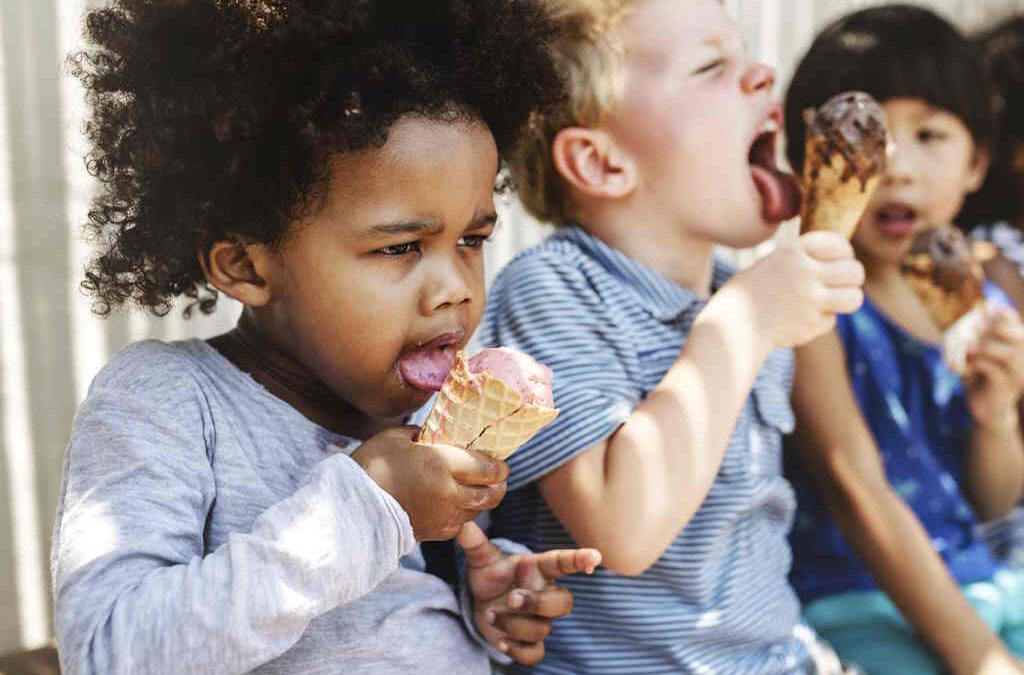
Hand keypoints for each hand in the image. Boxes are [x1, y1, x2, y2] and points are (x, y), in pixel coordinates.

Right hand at [352, 427, 508, 540]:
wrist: (352, 506)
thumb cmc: (372, 465)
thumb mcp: (398, 437)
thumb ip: (424, 434)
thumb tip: (437, 434)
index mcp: (443, 464)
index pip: (487, 468)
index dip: (500, 466)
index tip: (501, 462)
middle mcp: (450, 492)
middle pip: (491, 493)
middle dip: (499, 485)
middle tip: (499, 477)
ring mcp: (444, 516)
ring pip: (478, 510)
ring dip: (482, 500)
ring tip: (479, 489)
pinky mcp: (435, 532)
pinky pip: (460, 524)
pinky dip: (464, 514)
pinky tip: (456, 503)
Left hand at [459, 521, 600, 665]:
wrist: (481, 603)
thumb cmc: (490, 576)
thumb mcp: (482, 559)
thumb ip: (475, 544)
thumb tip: (463, 526)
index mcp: (538, 570)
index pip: (563, 563)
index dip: (579, 560)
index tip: (594, 556)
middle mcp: (545, 594)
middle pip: (563, 603)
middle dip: (537, 603)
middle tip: (510, 599)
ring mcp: (540, 620)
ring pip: (542, 629)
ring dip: (513, 624)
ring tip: (490, 614)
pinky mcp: (529, 643)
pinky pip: (535, 653)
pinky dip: (517, 650)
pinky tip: (500, 641)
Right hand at [728, 231, 864, 349]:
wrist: (731, 325)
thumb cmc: (749, 294)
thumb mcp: (772, 265)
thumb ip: (802, 261)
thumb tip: (840, 261)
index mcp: (792, 253)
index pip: (837, 244)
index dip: (845, 252)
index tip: (840, 259)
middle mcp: (804, 273)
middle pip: (854, 271)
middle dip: (853, 278)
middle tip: (844, 283)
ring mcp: (809, 300)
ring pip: (854, 298)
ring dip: (848, 300)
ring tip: (837, 302)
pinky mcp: (809, 324)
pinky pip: (831, 320)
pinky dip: (821, 321)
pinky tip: (802, 321)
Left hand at [965, 307, 1023, 428]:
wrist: (983, 409)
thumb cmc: (979, 379)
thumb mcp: (975, 355)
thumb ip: (976, 338)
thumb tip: (973, 315)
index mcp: (1018, 349)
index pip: (1019, 326)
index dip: (1006, 315)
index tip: (988, 306)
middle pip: (1021, 337)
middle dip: (997, 328)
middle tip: (976, 325)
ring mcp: (1018, 376)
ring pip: (1010, 354)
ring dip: (987, 346)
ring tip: (969, 346)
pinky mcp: (1007, 389)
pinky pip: (996, 371)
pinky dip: (979, 363)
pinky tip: (967, 364)